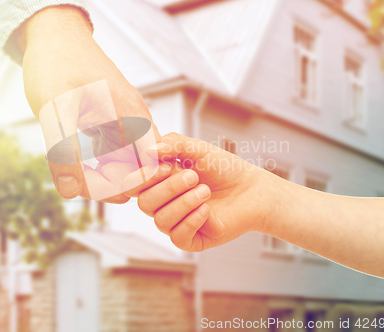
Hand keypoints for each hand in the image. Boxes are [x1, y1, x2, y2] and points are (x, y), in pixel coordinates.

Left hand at [15, 6, 160, 201]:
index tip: (87, 186)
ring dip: (103, 172)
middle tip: (74, 179)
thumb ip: (63, 151)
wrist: (53, 31)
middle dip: (109, 183)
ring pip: (126, 160)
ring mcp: (126, 116)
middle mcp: (136, 118)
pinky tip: (76, 153)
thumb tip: (71, 191)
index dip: (121, 187)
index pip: (147, 170)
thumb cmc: (56, 64)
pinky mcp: (113, 115)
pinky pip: (116, 147)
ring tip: (72, 167)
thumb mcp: (55, 109)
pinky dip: (99, 158)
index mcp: (133, 118)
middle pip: (138, 169)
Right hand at [126, 133, 273, 251]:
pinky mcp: (190, 240)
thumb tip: (148, 151)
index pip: (132, 185)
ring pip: (160, 220)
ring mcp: (175, 223)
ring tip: (206, 191)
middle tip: (194, 177)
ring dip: (185, 203)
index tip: (165, 167)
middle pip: (144, 203)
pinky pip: (177, 237)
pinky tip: (207, 211)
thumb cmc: (222, 167)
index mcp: (157, 182)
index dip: (142, 178)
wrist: (251, 188)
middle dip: (169, 188)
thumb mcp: (196, 148)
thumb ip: (172, 144)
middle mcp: (161, 203)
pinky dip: (192, 221)